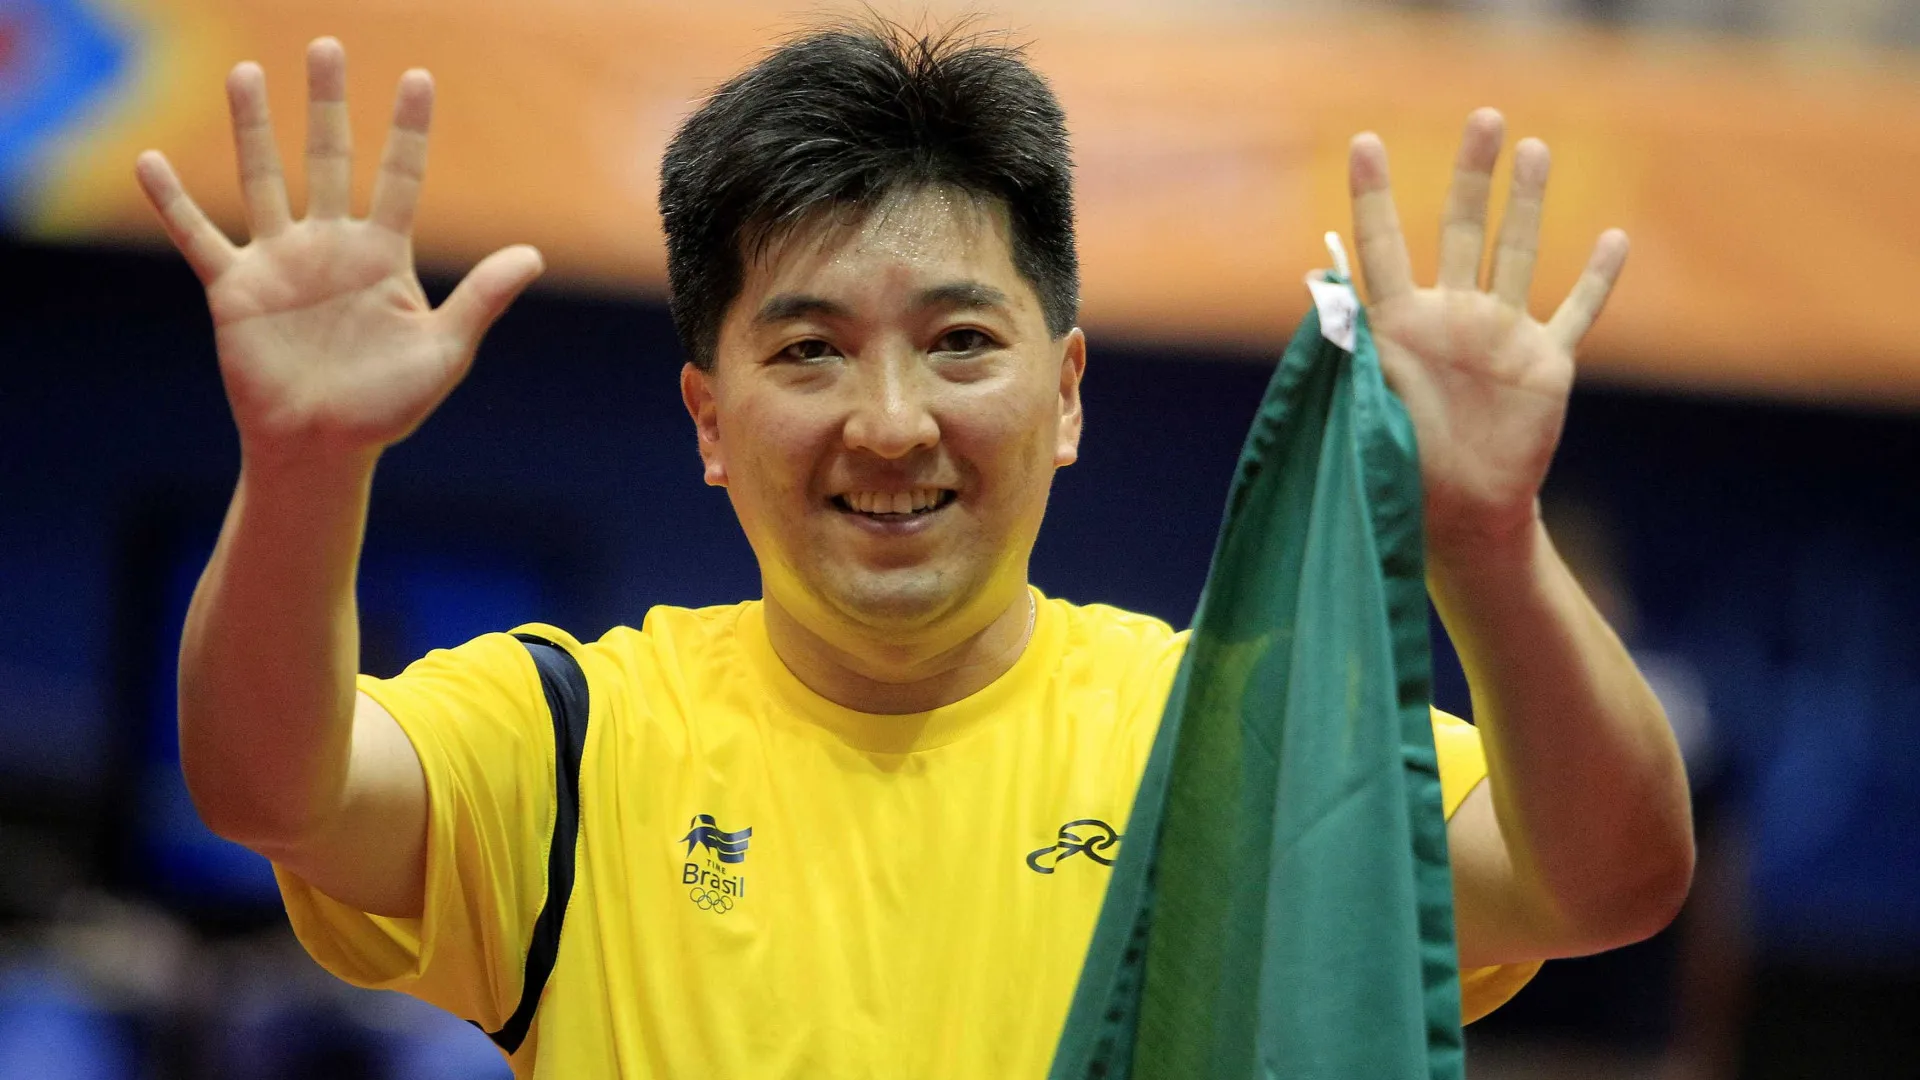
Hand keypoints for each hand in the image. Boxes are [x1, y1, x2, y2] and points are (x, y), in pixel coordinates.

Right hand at [135, 38, 542, 464]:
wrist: (322, 450)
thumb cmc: (387, 408)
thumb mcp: (444, 352)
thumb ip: (481, 300)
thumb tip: (534, 255)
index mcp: (384, 257)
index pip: (400, 177)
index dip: (409, 129)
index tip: (419, 76)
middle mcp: (331, 247)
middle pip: (329, 158)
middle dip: (328, 104)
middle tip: (327, 45)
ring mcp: (280, 264)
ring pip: (264, 180)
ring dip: (252, 129)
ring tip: (246, 73)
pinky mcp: (235, 290)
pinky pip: (199, 237)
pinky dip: (174, 203)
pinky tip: (148, 162)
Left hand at [1348, 108, 1625, 556]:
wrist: (1460, 521)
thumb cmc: (1401, 474)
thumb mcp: (1368, 411)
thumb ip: (1354, 349)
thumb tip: (1324, 287)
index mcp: (1398, 327)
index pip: (1381, 246)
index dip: (1372, 195)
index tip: (1366, 143)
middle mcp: (1451, 318)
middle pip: (1460, 228)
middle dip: (1471, 174)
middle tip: (1483, 117)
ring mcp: (1501, 336)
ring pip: (1519, 253)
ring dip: (1528, 203)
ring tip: (1534, 149)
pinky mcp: (1546, 364)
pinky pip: (1577, 312)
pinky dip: (1598, 279)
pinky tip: (1616, 238)